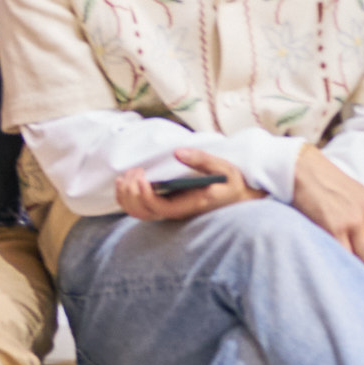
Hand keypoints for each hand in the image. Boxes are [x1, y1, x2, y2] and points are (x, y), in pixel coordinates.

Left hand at [117, 147, 265, 222]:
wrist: (238, 195)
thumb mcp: (224, 169)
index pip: (159, 208)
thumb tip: (178, 152)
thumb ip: (202, 160)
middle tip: (135, 170)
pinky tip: (125, 181)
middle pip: (143, 211)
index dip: (145, 195)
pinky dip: (127, 197)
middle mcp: (176, 211)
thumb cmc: (231, 182)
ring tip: (126, 175)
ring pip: (138, 212)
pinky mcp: (165, 205)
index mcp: (189, 205)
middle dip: (132, 191)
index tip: (141, 175)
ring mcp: (169, 210)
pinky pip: (139, 208)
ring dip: (125, 195)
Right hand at [291, 144, 363, 274]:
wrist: (303, 169)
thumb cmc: (325, 184)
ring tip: (344, 262)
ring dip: (356, 265)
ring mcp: (353, 221)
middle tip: (358, 267)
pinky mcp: (335, 227)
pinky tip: (334, 257)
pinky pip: (346, 255)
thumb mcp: (357, 198)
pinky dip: (341, 261)